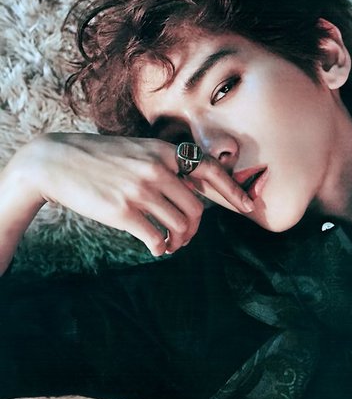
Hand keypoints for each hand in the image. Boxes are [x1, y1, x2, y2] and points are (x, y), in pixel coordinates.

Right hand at [20, 133, 252, 255]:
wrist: (57, 161)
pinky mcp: (123, 211)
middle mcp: (157, 169)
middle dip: (196, 228)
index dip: (233, 190)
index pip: (210, 170)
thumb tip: (195, 188)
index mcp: (163, 151)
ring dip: (179, 241)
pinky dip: (160, 248)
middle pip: (197, 208)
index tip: (248, 206)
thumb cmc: (100, 157)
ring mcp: (141, 190)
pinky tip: (155, 248)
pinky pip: (156, 238)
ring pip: (180, 226)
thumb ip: (166, 164)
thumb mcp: (139, 150)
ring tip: (169, 244)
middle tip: (185, 237)